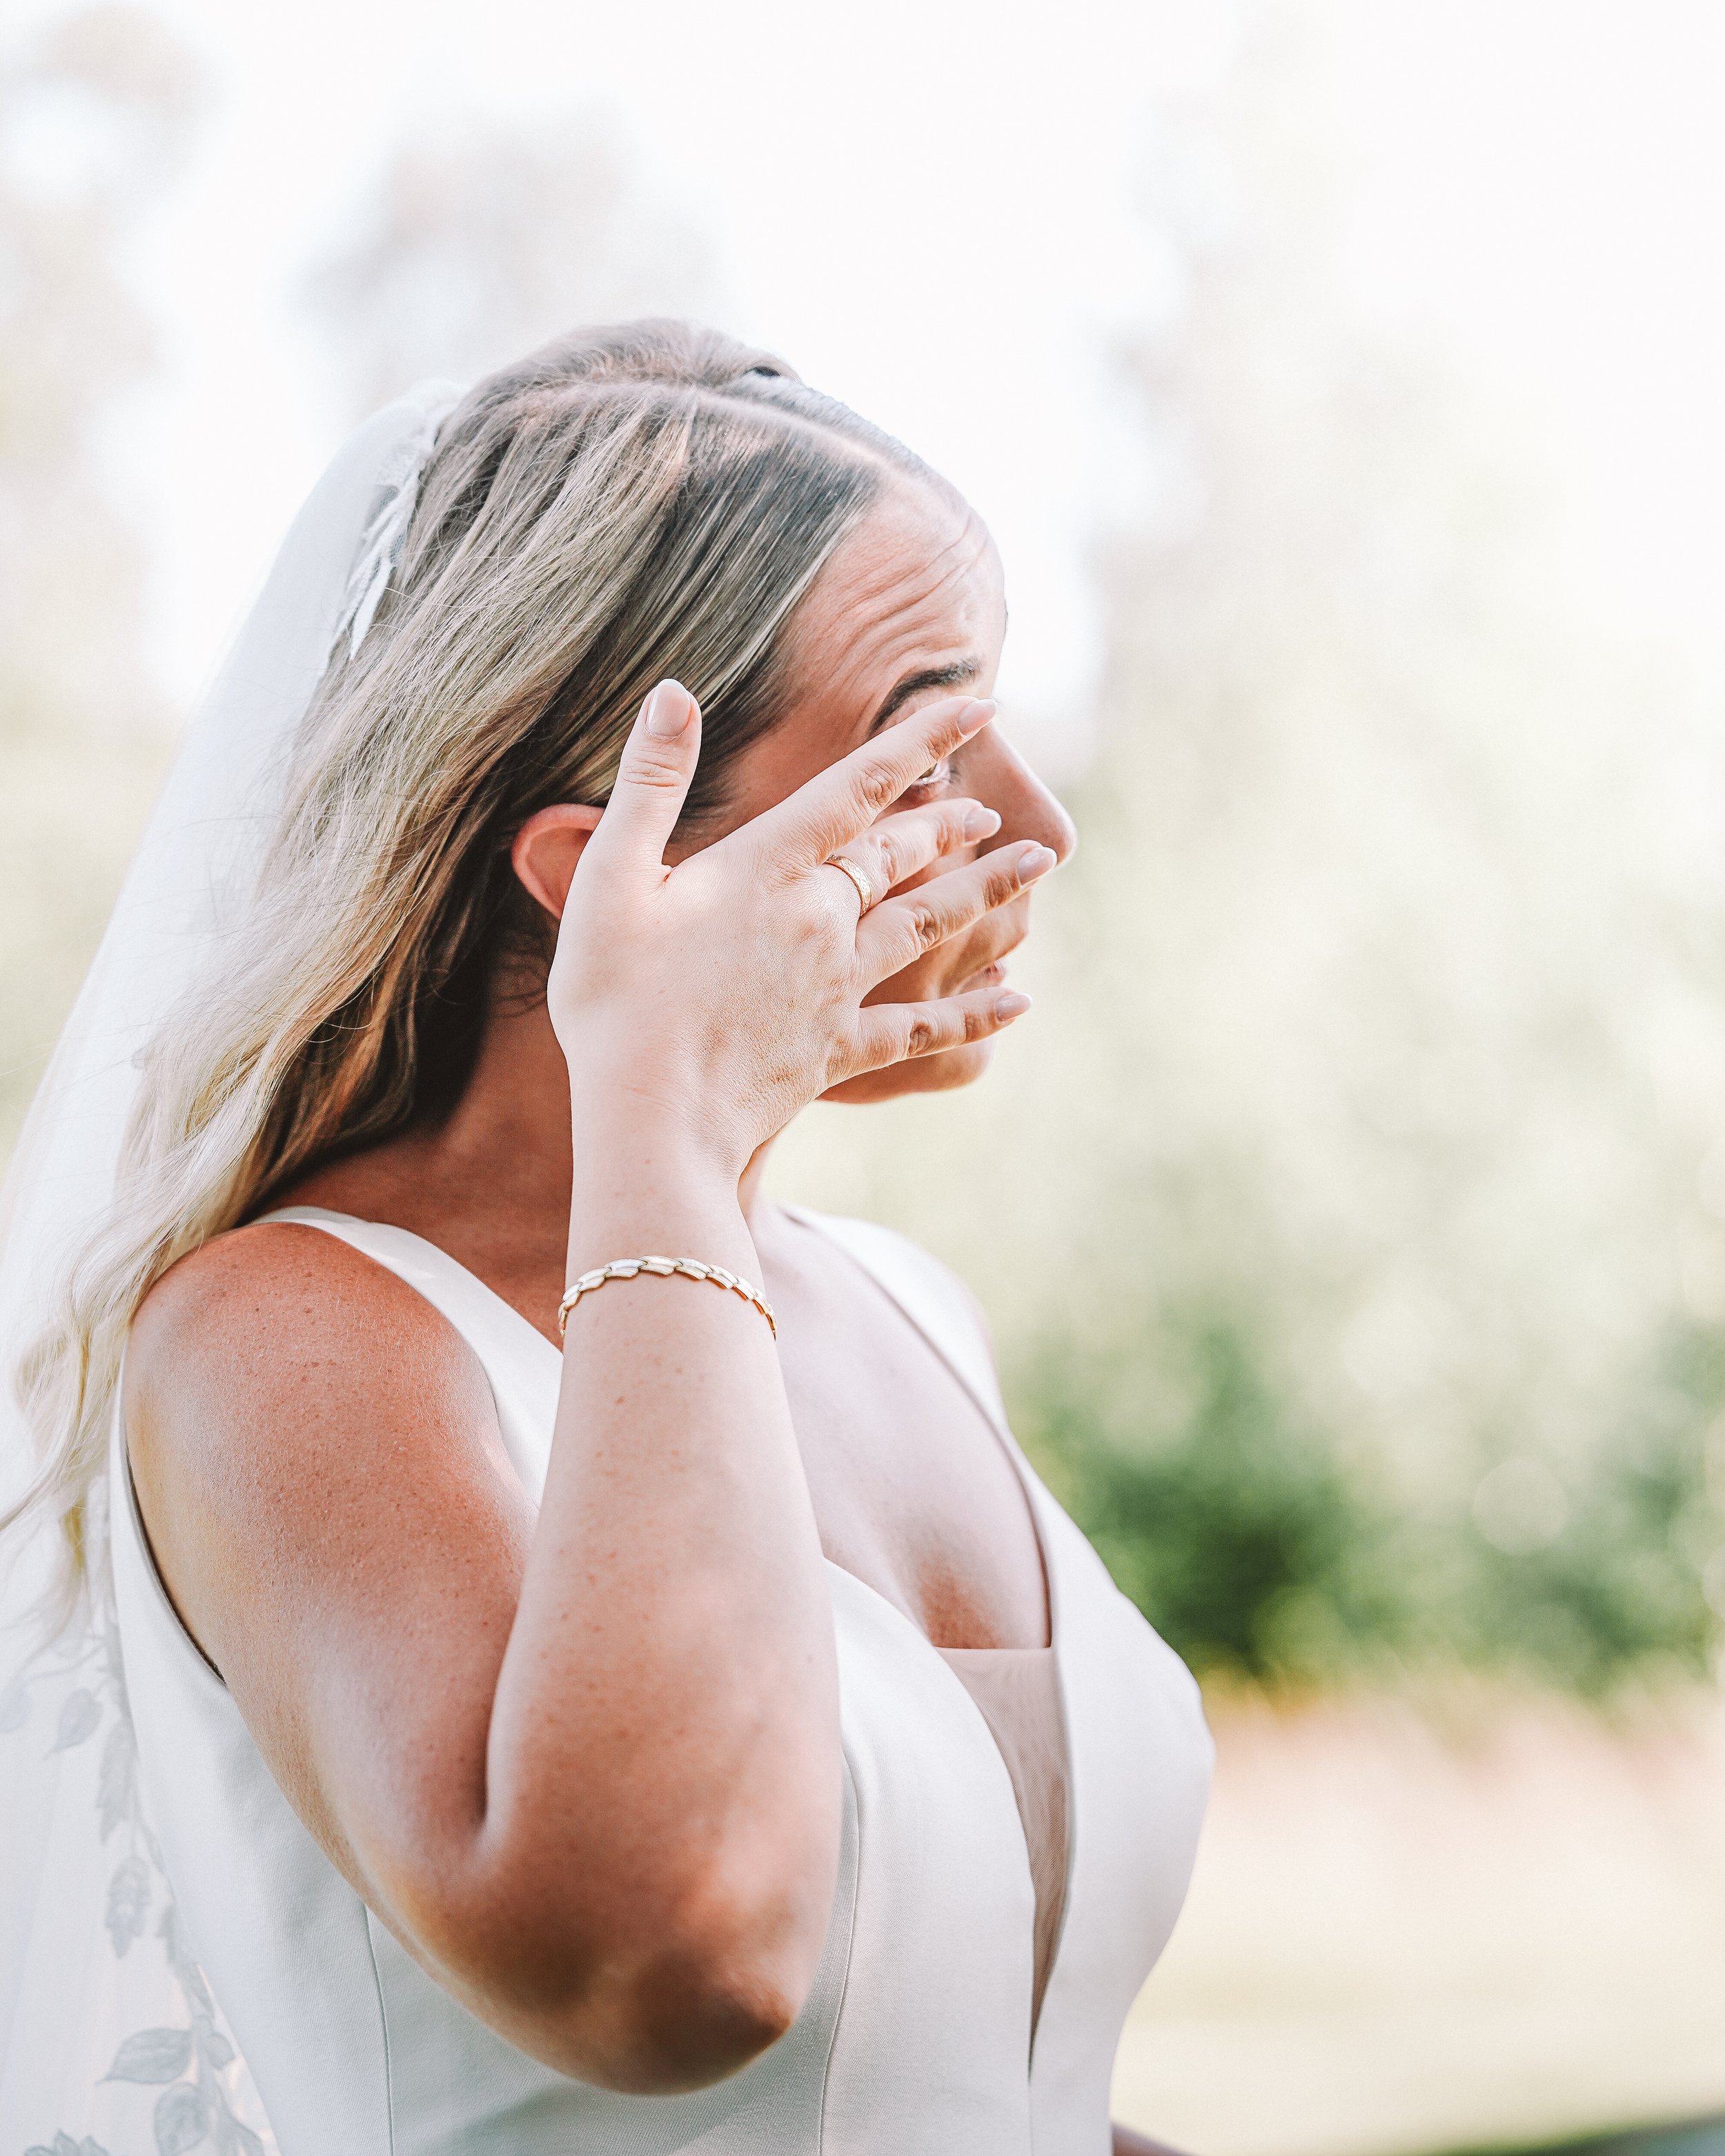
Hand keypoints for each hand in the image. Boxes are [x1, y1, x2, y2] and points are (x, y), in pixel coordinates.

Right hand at [545, 680, 1055, 1173]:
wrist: (650, 1119)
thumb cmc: (613, 1001)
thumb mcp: (608, 880)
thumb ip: (648, 784)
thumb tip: (672, 692)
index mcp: (766, 868)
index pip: (859, 785)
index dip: (922, 739)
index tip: (980, 706)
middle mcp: (820, 920)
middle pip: (902, 856)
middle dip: (953, 823)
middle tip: (996, 808)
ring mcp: (838, 988)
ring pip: (930, 926)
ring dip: (987, 892)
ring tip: (1037, 868)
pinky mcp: (842, 1049)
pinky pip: (925, 1028)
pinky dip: (975, 1014)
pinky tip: (1017, 1002)